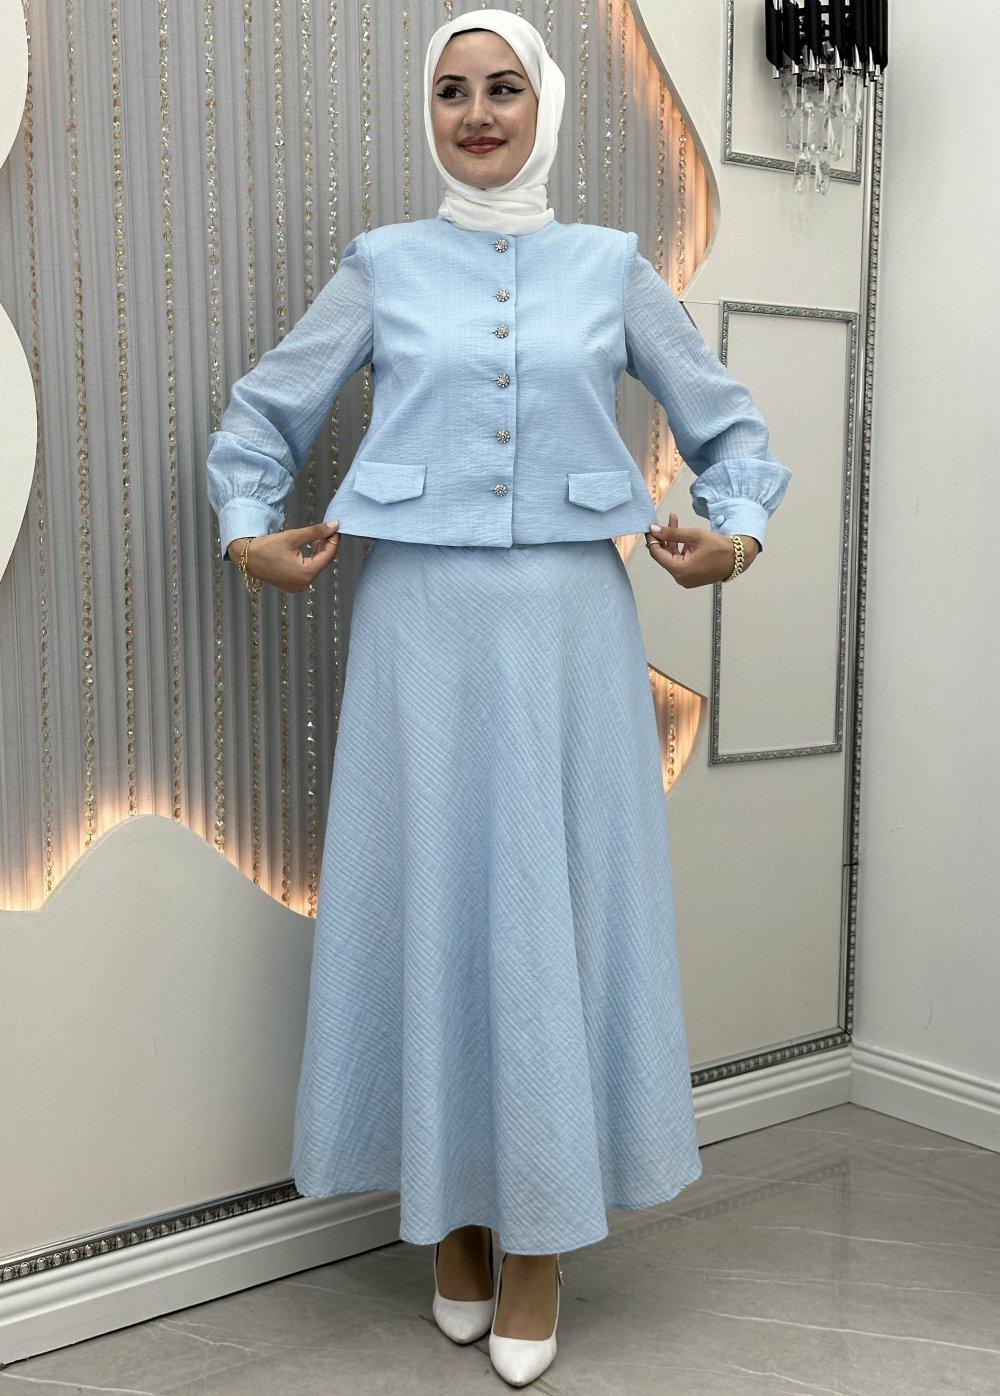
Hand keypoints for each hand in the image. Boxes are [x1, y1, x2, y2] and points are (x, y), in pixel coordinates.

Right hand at [227, 520, 342, 593]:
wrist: (246, 557)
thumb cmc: (266, 547)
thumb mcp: (293, 537)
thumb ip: (315, 531)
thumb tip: (334, 525)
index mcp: (305, 574)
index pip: (328, 556)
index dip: (333, 540)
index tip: (335, 528)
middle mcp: (304, 584)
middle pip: (323, 562)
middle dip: (327, 545)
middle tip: (328, 530)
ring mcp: (298, 586)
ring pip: (316, 566)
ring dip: (319, 551)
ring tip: (319, 536)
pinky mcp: (293, 584)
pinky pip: (308, 570)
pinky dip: (311, 559)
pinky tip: (311, 546)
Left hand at [644, 512, 758, 586]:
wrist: (738, 558)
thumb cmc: (719, 547)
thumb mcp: (694, 536)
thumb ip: (672, 533)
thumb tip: (653, 529)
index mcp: (680, 570)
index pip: (657, 554)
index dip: (652, 539)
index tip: (649, 527)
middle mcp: (680, 578)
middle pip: (664, 555)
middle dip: (664, 537)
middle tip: (665, 520)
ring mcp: (685, 579)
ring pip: (672, 557)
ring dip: (672, 540)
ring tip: (675, 520)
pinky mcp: (690, 577)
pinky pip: (680, 561)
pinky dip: (680, 548)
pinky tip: (684, 536)